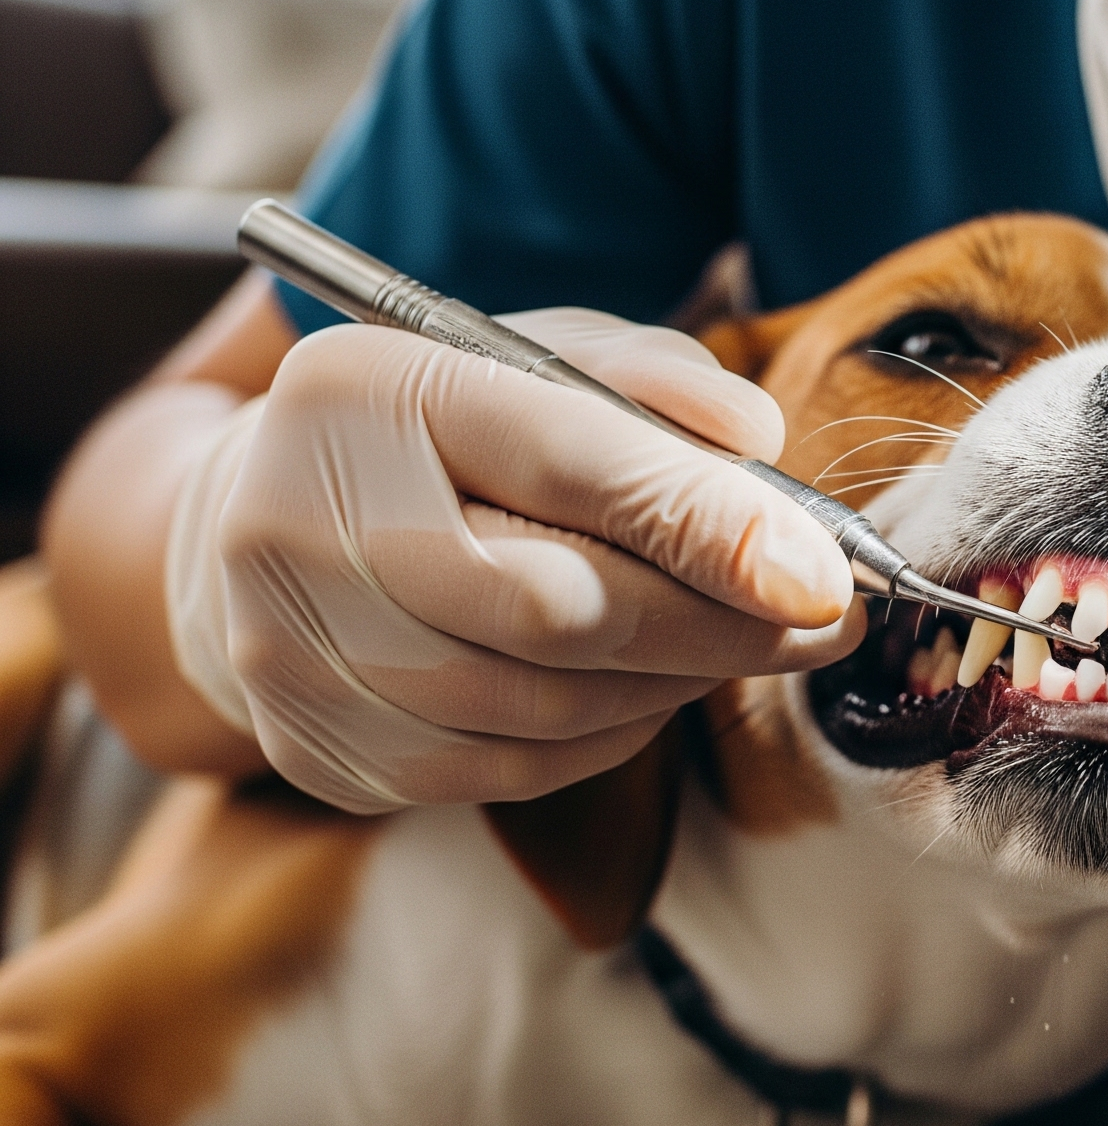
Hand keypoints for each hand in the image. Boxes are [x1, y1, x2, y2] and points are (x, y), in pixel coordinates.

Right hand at [164, 309, 861, 811]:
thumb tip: (760, 439)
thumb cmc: (441, 430)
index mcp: (364, 392)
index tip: (822, 570)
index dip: (707, 525)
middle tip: (825, 617)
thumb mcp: (539, 357)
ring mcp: (297, 654)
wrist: (264, 522)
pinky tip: (657, 683)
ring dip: (681, 681)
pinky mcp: (322, 749)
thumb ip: (650, 379)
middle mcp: (299, 522)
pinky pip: (516, 769)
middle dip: (720, 622)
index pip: (563, 463)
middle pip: (559, 609)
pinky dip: (615, 729)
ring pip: (547, 704)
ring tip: (754, 640)